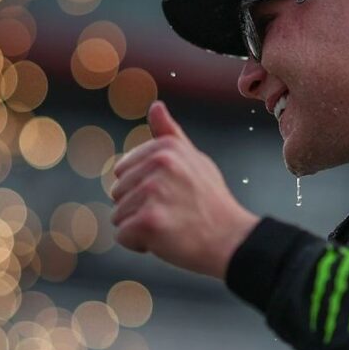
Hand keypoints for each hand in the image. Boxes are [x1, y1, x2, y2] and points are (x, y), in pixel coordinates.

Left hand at [111, 101, 259, 278]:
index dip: (142, 188)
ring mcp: (152, 192)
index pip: (122, 170)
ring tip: (171, 225)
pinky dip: (139, 243)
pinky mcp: (148, 221)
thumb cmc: (210, 201)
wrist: (231, 240)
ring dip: (139, 226)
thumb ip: (170, 135)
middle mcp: (158, 165)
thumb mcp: (194, 159)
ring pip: (118, 216)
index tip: (171, 194)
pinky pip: (122, 236)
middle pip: (117, 193)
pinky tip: (165, 240)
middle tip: (172, 212)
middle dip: (138, 208)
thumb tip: (155, 106)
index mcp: (165, 148)